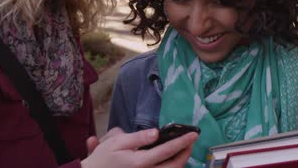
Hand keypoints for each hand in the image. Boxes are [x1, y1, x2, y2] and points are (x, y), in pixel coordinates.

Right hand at [81, 128, 197, 167]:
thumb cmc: (103, 159)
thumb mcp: (117, 143)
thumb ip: (138, 138)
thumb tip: (156, 132)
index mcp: (141, 162)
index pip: (167, 151)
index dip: (182, 142)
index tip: (193, 134)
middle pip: (175, 166)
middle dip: (186, 153)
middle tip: (191, 140)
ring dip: (180, 160)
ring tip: (183, 148)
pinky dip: (171, 166)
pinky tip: (171, 157)